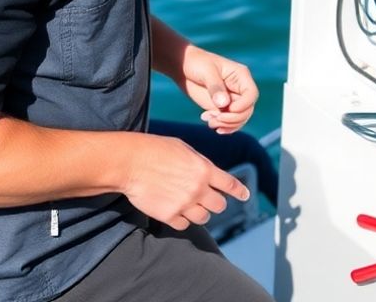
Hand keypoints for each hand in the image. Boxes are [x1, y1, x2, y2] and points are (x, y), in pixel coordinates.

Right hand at [121, 134, 249, 229]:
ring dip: (199, 212)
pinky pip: (184, 225)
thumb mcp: (183, 149)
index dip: (240, 191)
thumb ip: (199, 163)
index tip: (245, 196)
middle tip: (206, 199)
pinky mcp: (169, 215)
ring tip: (188, 204)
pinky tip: (175, 210)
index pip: (230, 184)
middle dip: (215, 202)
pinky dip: (182, 219)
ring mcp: (184, 204)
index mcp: (204, 169)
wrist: (130, 163)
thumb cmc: (154, 150)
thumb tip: (208, 174)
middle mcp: (198, 189)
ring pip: (204, 218)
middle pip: (220, 206)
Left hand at [177, 45, 257, 133]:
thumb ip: (215, 87)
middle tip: (214, 119)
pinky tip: (209, 122)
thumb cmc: (197, 63)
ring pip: (240, 119)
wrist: (184, 67)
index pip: (251, 94)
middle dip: (233, 118)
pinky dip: (222, 126)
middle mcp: (240, 89)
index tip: (228, 108)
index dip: (243, 105)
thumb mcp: (206, 72)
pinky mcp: (222, 108)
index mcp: (241, 76)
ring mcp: (232, 100)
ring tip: (209, 121)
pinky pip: (230, 123)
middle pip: (247, 110)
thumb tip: (224, 104)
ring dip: (227, 125)